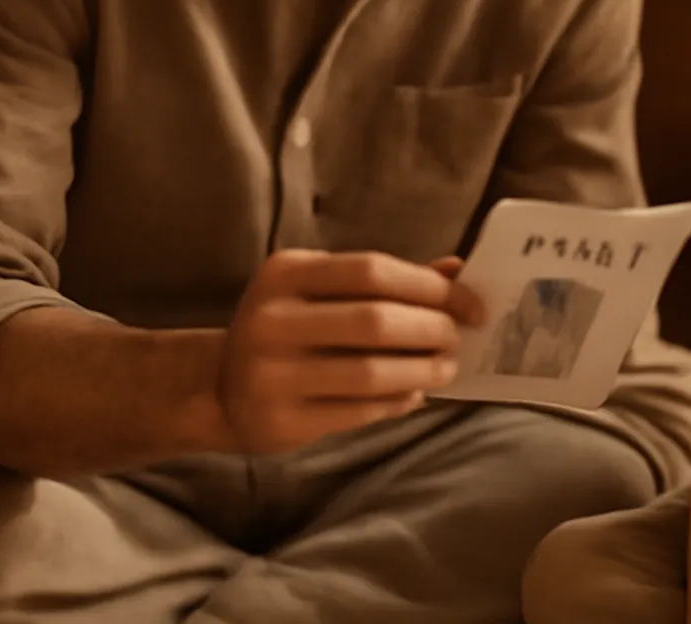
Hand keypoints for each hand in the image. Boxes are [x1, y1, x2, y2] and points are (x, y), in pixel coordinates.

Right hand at [218, 249, 484, 454]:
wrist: (219, 389)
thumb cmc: (292, 329)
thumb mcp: (325, 291)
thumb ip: (387, 280)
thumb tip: (458, 269)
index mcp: (285, 272)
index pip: (373, 270)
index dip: (431, 287)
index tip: (471, 304)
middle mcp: (272, 319)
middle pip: (376, 321)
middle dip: (432, 330)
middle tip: (458, 339)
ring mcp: (272, 374)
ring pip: (371, 372)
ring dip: (422, 370)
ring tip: (444, 368)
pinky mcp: (281, 421)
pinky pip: (359, 411)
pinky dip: (397, 402)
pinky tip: (413, 395)